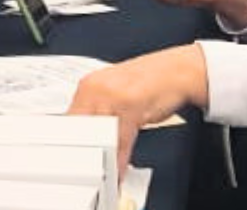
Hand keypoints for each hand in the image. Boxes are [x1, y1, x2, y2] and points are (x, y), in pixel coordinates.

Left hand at [68, 45, 207, 175]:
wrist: (177, 71)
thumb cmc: (148, 84)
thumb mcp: (115, 95)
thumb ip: (98, 113)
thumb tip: (84, 138)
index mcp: (89, 85)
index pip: (69, 120)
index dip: (70, 145)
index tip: (72, 162)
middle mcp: (97, 87)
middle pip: (80, 129)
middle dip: (83, 155)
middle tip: (85, 173)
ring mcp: (113, 94)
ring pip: (99, 136)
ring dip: (102, 161)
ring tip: (103, 176)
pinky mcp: (131, 104)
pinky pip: (120, 139)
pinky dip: (120, 160)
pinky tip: (119, 171)